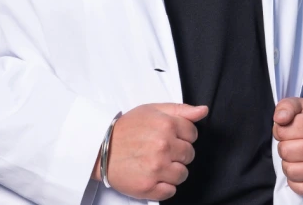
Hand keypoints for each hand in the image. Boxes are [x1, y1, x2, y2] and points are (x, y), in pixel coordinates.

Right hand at [91, 103, 207, 199]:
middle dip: (178, 153)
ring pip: (182, 174)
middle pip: (189, 155)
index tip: (170, 138)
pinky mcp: (148, 187)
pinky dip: (164, 187)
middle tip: (161, 151)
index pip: (193, 135)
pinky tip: (153, 177)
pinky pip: (170, 191)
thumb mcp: (153, 110)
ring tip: (157, 165)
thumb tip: (203, 111)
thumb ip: (181, 110)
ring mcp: (156, 168)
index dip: (183, 136)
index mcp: (167, 125)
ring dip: (173, 171)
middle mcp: (164, 146)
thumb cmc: (126, 128)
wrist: (99, 148)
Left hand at [272, 96, 302, 195]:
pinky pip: (300, 188)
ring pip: (290, 171)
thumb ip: (286, 107)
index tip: (290, 128)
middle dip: (284, 146)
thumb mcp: (300, 106)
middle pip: (285, 152)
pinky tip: (300, 168)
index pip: (281, 131)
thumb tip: (279, 119)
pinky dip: (295, 181)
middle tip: (294, 142)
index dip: (280, 130)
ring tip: (297, 154)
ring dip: (288, 163)